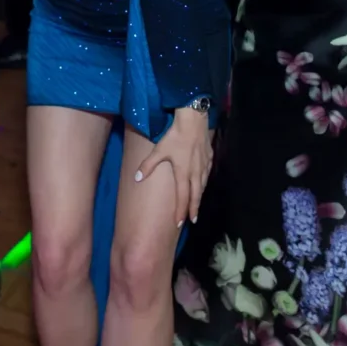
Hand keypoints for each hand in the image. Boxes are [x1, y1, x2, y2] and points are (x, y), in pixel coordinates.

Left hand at [135, 107, 212, 225]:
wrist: (194, 121)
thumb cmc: (175, 136)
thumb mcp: (159, 150)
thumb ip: (148, 165)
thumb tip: (136, 178)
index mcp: (184, 173)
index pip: (182, 197)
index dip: (181, 211)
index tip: (179, 223)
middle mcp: (196, 173)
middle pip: (196, 195)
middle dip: (193, 209)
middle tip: (192, 220)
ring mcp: (204, 166)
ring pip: (203, 186)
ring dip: (199, 197)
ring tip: (196, 205)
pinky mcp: (209, 158)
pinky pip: (207, 174)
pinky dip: (204, 182)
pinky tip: (203, 182)